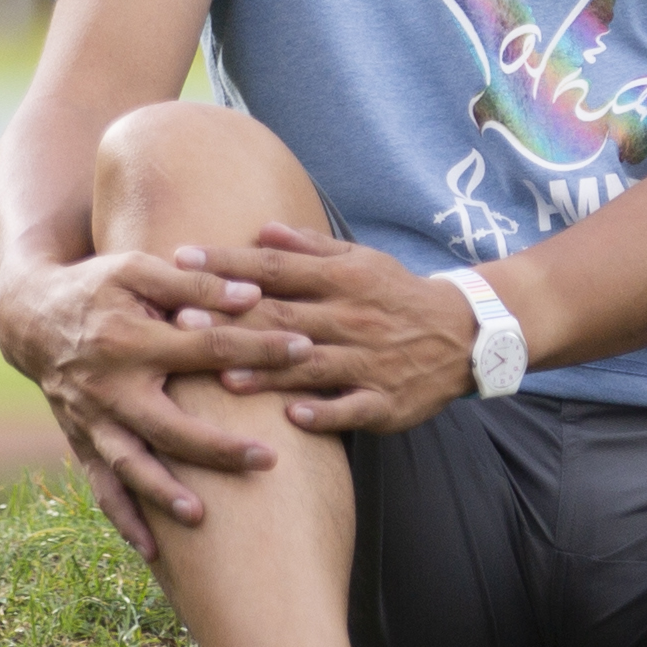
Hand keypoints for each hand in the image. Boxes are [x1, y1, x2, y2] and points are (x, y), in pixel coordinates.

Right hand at [0, 239, 303, 530]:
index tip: (304, 351)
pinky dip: (125, 520)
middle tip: (268, 460)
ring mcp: (93, 421)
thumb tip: (254, 295)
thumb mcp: (138, 270)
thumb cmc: (96, 287)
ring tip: (201, 517)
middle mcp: (109, 388)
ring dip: (163, 494)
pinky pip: (103, 487)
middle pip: (168, 425)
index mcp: (129, 339)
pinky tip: (152, 551)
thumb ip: (194, 283)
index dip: (256, 349)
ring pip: (130, 466)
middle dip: (217, 447)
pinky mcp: (83, 443)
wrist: (31, 319)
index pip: (205, 348)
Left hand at [155, 227, 483, 436]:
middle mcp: (351, 317)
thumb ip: (310, 249)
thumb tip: (262, 229)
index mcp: (342, 279)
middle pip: (283, 316)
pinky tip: (293, 417)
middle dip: (232, 319)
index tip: (183, 259)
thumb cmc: (397, 295)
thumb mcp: (361, 260)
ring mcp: (368, 361)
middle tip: (182, 321)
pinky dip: (325, 411)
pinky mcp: (384, 400)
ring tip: (225, 376)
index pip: (276, 266)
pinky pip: (352, 406)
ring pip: (311, 365)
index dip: (229, 262)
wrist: (463, 336)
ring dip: (268, 371)